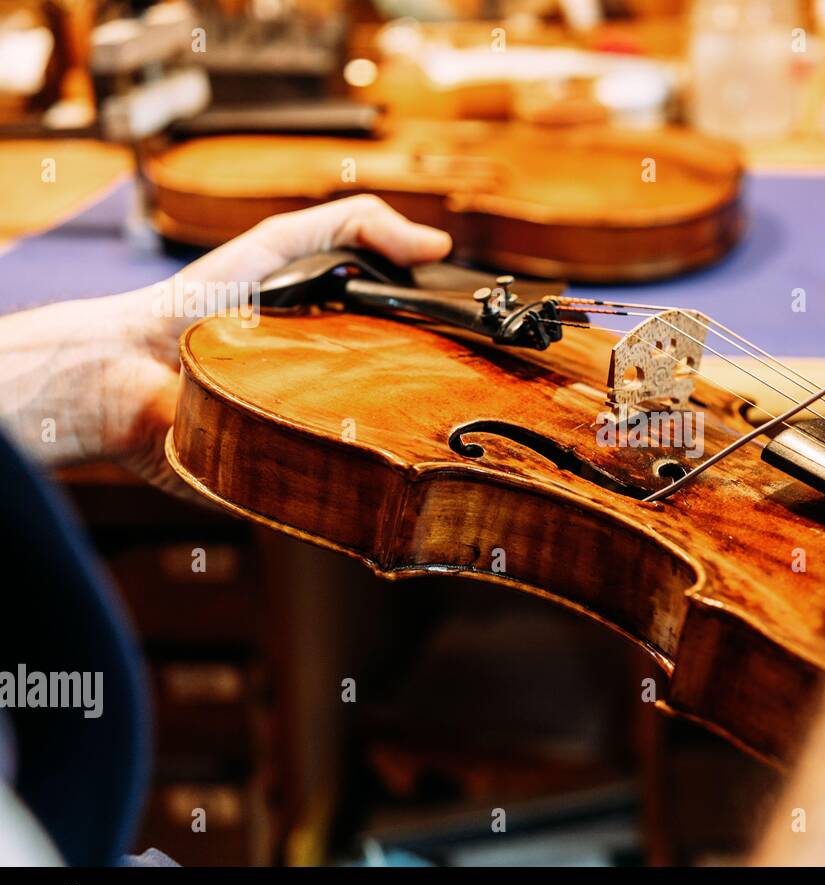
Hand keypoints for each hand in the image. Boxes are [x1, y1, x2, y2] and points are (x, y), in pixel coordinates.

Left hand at [101, 196, 450, 492]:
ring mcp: (320, 442)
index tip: (481, 341)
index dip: (449, 343)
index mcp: (343, 340)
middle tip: (463, 389)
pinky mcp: (297, 487)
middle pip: (410, 401)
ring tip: (431, 430)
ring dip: (406, 445)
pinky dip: (362, 491)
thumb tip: (438, 246)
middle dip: (439, 398)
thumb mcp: (278, 243)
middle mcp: (339, 392)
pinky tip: (382, 470)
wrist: (123, 370)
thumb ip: (354, 225)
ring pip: (387, 453)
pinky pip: (343, 498)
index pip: (416, 346)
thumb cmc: (194, 303)